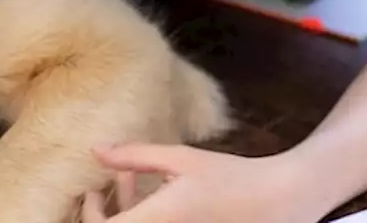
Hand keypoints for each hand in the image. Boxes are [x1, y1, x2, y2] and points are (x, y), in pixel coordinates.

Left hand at [81, 144, 320, 222]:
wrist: (277, 200)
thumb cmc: (230, 176)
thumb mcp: (181, 159)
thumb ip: (136, 156)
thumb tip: (96, 150)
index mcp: (159, 220)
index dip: (90, 216)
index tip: (89, 192)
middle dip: (103, 214)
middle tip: (98, 187)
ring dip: (124, 213)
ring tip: (128, 178)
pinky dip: (144, 216)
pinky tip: (151, 191)